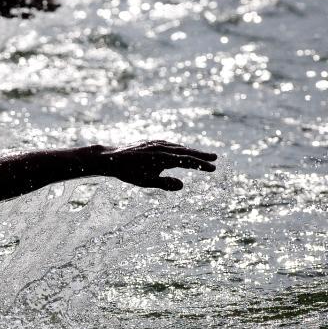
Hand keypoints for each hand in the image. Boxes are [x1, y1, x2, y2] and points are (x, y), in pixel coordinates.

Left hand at [94, 141, 216, 190]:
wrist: (111, 158)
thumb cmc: (128, 172)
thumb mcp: (146, 182)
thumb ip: (164, 184)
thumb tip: (182, 185)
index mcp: (163, 157)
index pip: (187, 161)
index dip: (201, 164)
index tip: (213, 168)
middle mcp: (162, 147)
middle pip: (186, 151)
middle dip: (201, 155)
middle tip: (215, 158)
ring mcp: (157, 143)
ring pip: (178, 147)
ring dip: (191, 151)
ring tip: (202, 156)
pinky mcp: (152, 142)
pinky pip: (170, 145)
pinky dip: (180, 148)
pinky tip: (182, 152)